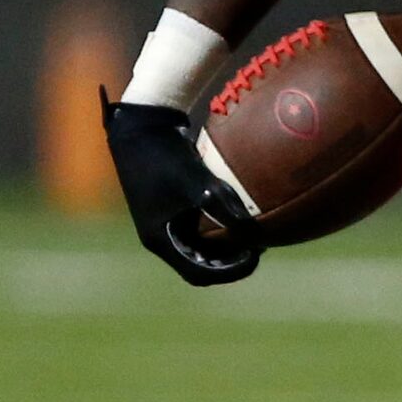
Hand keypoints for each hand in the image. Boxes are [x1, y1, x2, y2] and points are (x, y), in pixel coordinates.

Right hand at [101, 91, 261, 285]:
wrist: (143, 127)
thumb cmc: (165, 156)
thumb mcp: (196, 182)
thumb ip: (222, 208)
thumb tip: (253, 233)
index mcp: (160, 240)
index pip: (199, 274)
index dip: (229, 272)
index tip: (254, 257)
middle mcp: (162, 238)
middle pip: (202, 266)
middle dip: (231, 263)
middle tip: (258, 248)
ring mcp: (165, 225)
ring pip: (201, 250)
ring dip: (227, 249)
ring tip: (255, 236)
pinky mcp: (172, 211)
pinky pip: (200, 231)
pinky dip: (221, 231)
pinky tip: (242, 218)